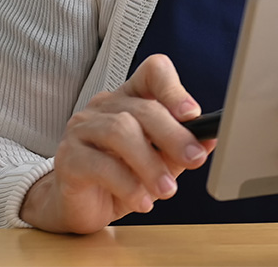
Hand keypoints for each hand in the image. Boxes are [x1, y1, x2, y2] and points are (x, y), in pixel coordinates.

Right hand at [20, 55, 215, 233]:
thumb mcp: (159, 160)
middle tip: (194, 159)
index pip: (153, 71)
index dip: (174, 89)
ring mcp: (82, 128)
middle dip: (173, 135)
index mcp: (131, 96)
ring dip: (150, 163)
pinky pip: (100, 165)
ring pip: (121, 132)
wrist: (80, 207)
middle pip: (143, 108)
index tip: (193, 114)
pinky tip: (142, 201)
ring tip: (168, 190)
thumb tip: (210, 139)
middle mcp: (105, 105)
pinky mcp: (68, 158)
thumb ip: (180, 147)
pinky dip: (127, 184)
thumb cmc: (122, 176)